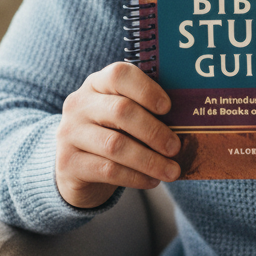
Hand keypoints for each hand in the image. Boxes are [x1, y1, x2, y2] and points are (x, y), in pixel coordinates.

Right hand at [56, 62, 180, 209]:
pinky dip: (136, 177)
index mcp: (96, 84)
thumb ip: (145, 111)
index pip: (119, 75)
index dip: (147, 90)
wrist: (73, 166)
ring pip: (115, 145)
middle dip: (154, 131)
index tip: (168, 107)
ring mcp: (70, 133)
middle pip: (121, 111)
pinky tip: (152, 181)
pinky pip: (108, 170)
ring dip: (150, 160)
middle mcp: (79, 104)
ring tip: (172, 171)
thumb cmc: (110, 133)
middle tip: (176, 147)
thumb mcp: (122, 116)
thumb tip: (187, 120)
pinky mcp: (68, 162)